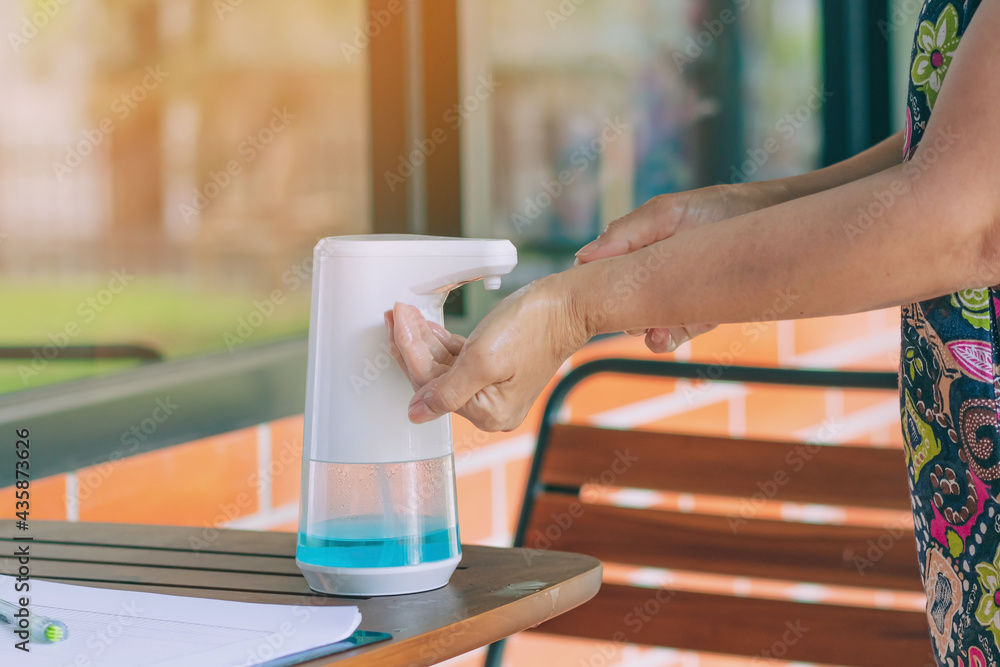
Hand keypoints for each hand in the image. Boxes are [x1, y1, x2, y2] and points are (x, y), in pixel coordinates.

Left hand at [387, 274, 588, 431]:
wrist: (570, 304)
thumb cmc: (534, 327)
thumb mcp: (481, 359)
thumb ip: (445, 390)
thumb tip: (416, 414)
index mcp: (488, 413)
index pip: (431, 385)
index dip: (408, 352)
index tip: (395, 322)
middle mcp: (492, 408)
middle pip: (436, 378)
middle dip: (412, 345)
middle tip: (395, 316)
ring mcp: (496, 389)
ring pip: (447, 367)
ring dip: (425, 341)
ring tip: (406, 316)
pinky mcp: (499, 370)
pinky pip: (462, 360)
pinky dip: (444, 343)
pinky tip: (429, 328)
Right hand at [574, 182, 787, 351]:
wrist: (783, 225)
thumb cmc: (726, 209)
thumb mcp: (670, 213)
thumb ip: (626, 233)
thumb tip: (582, 258)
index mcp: (639, 244)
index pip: (601, 270)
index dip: (593, 283)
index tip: (593, 291)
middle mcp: (653, 272)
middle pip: (617, 301)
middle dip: (619, 309)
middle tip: (629, 309)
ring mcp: (674, 296)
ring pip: (640, 323)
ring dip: (639, 327)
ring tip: (649, 326)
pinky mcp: (697, 316)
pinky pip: (668, 337)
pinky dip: (661, 339)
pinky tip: (664, 333)